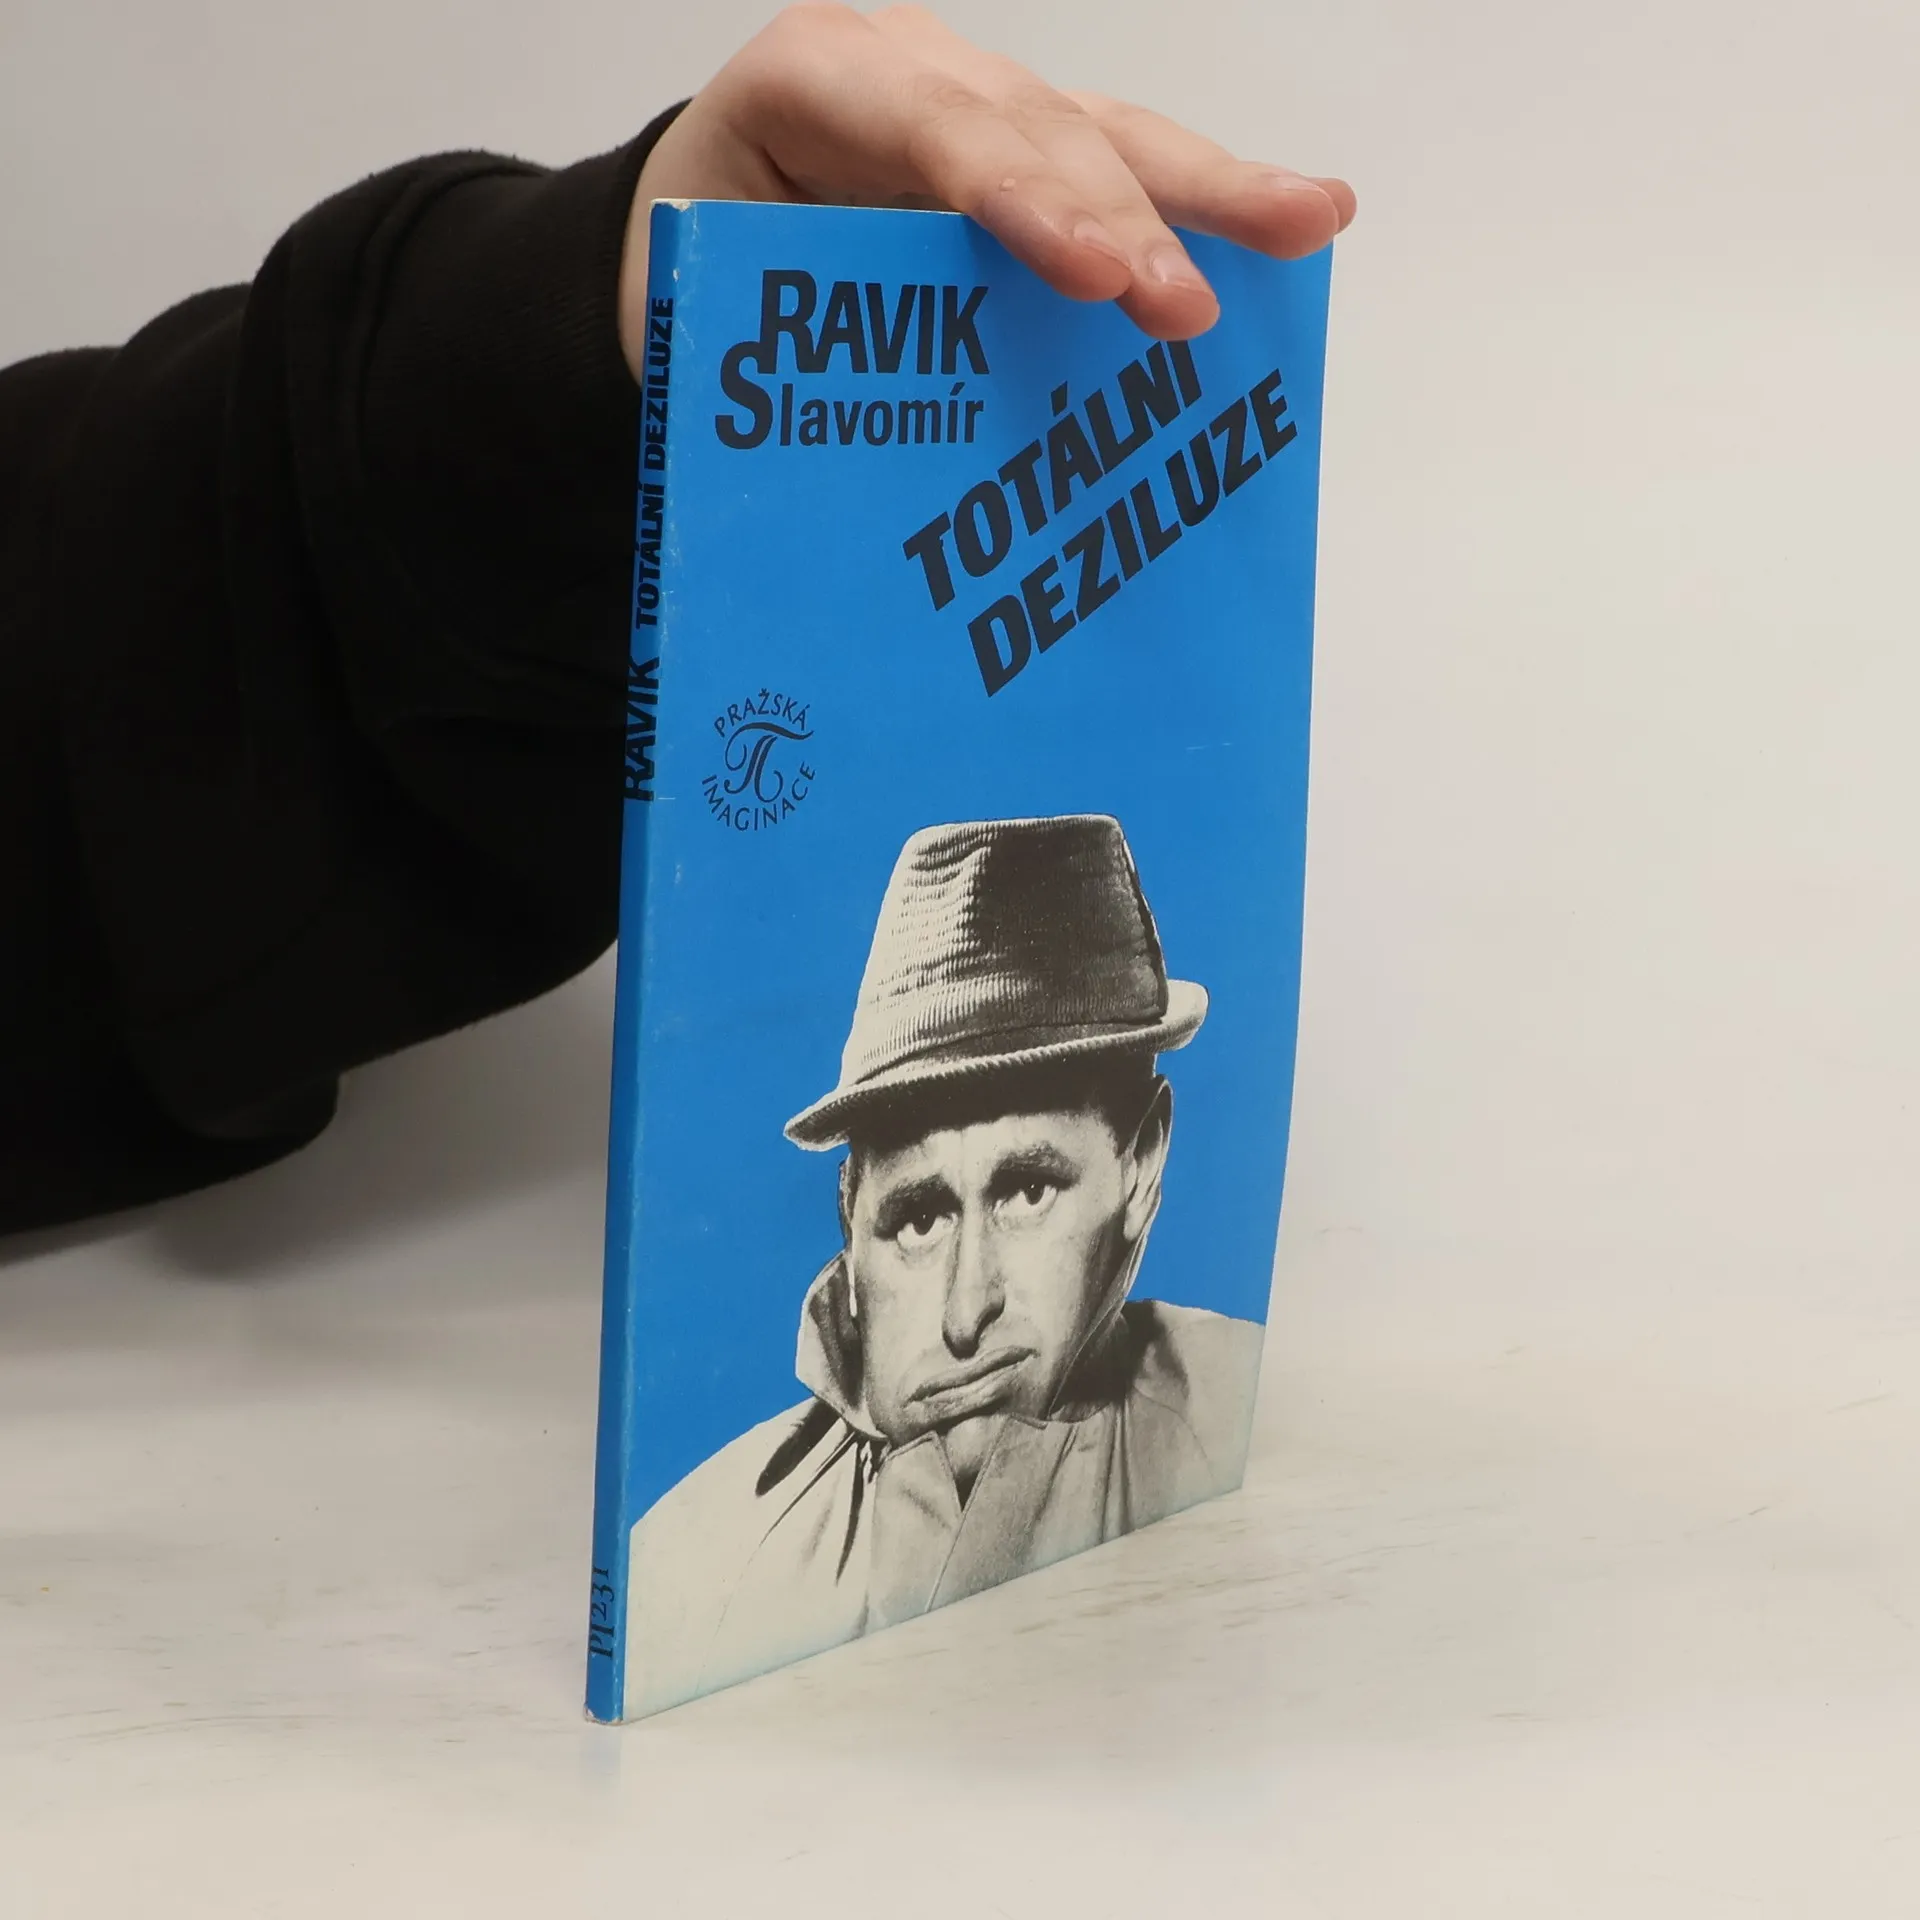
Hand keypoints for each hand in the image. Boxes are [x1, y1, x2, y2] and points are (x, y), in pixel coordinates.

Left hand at [620, 3, 1354, 377]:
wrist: (678, 252)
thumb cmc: (694, 295)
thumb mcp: (710, 320)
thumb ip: (795, 352)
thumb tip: (889, 478)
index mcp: (806, 87)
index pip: (928, 131)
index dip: (1020, 199)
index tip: (1095, 277)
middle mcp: (901, 68)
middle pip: (1037, 127)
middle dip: (1125, 215)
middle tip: (1187, 313)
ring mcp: (970, 98)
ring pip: (1100, 132)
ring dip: (1208, 190)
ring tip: (1311, 223)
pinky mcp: (1019, 146)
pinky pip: (1114, 162)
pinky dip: (1198, 200)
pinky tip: (1298, 218)